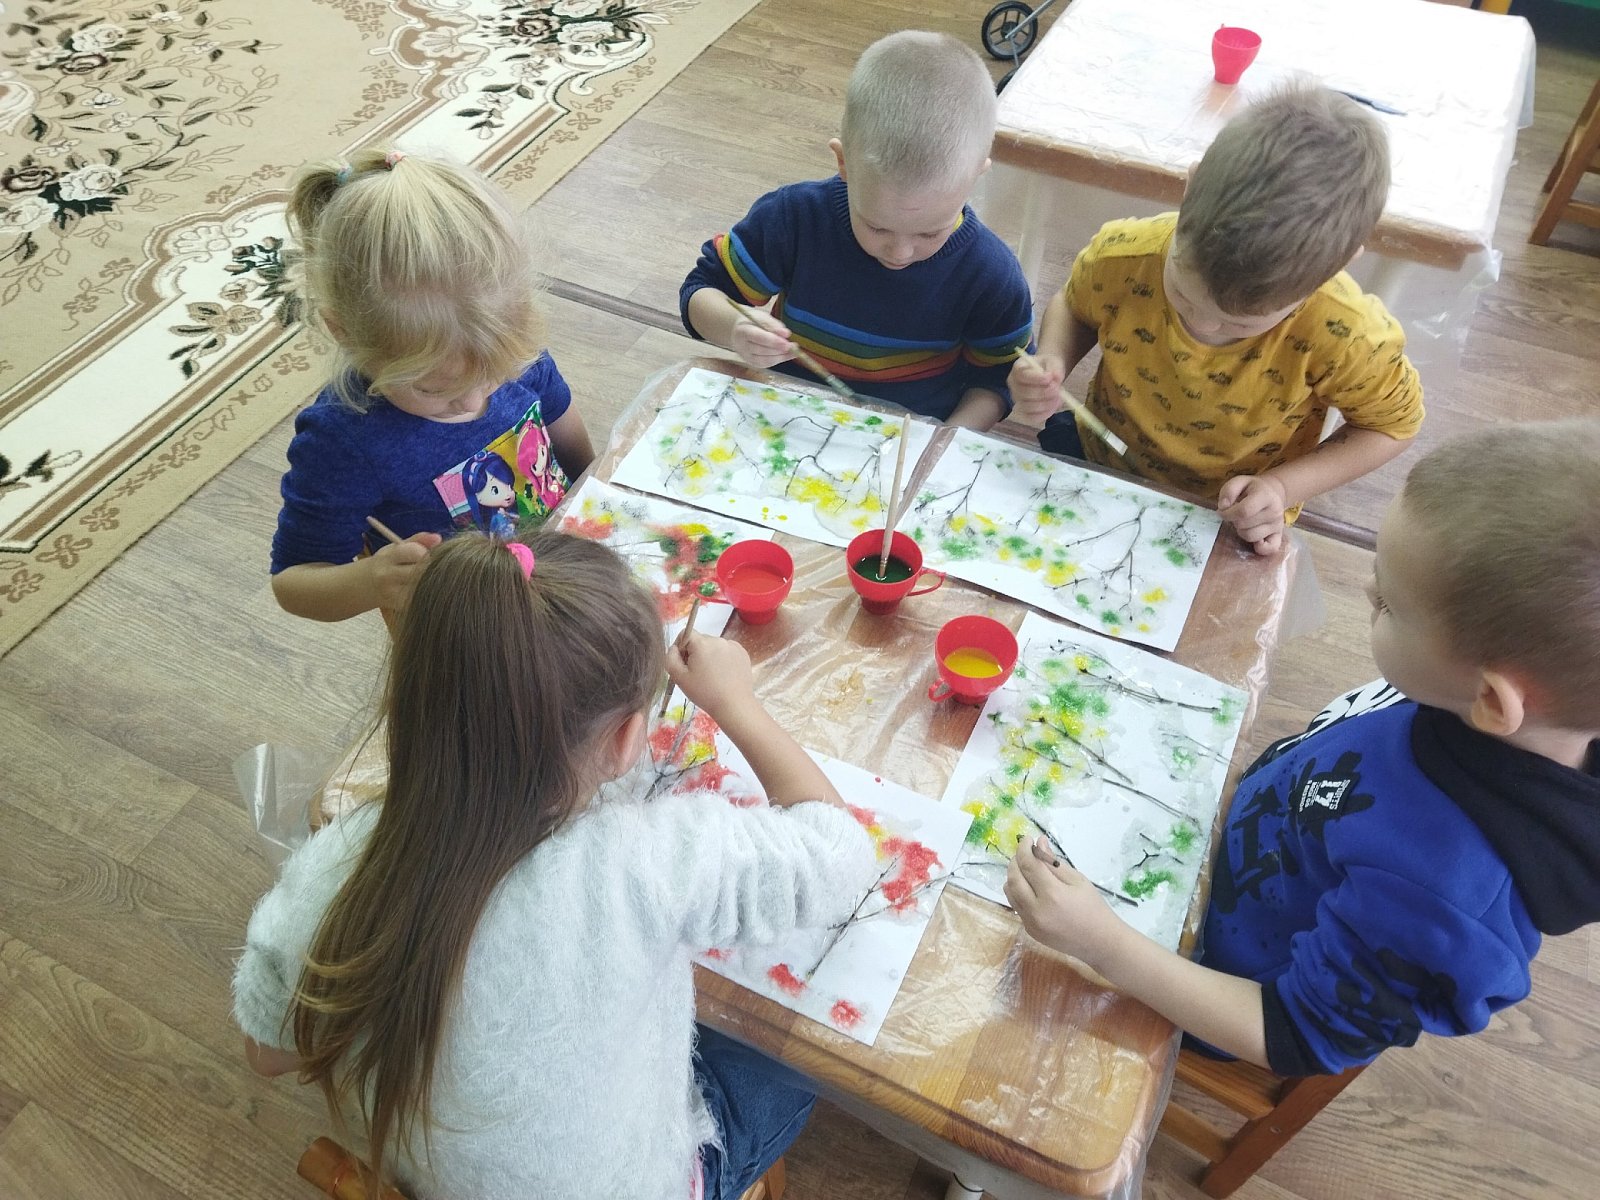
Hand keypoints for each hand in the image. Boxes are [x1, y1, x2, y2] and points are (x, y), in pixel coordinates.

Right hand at [366, 531, 440, 610]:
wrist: (363, 586)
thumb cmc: (386, 563)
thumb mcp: (396, 548)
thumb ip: (418, 540)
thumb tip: (438, 538)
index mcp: (388, 557)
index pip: (414, 551)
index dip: (426, 552)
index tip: (428, 554)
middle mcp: (388, 575)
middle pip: (421, 571)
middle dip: (432, 568)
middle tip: (435, 567)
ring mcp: (392, 593)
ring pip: (423, 586)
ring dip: (432, 581)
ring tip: (430, 577)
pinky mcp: (400, 606)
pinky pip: (421, 599)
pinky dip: (427, 593)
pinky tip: (424, 589)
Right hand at [666, 631, 754, 718]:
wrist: (734, 705)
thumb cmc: (704, 693)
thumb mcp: (679, 677)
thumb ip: (670, 658)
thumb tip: (674, 647)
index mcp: (702, 643)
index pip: (686, 634)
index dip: (681, 648)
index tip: (685, 664)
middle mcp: (718, 639)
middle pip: (700, 641)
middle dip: (696, 653)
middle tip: (699, 674)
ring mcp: (732, 645)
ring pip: (714, 646)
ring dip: (710, 656)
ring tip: (713, 676)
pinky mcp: (743, 653)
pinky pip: (726, 651)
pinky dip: (723, 659)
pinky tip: (724, 675)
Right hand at [729, 307, 796, 369]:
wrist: (738, 330)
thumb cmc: (752, 321)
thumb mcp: (762, 316)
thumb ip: (774, 325)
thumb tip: (786, 334)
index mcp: (742, 331)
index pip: (758, 337)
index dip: (773, 341)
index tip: (786, 342)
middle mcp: (742, 346)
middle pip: (761, 350)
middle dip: (779, 349)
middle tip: (793, 346)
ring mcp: (746, 357)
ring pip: (765, 360)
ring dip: (781, 356)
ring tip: (793, 350)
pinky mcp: (752, 363)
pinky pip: (767, 364)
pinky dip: (778, 359)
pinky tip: (787, 355)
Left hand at [1004, 836, 1125, 966]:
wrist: (1100, 943)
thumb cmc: (1094, 908)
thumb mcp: (1078, 880)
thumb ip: (1053, 863)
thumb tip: (1039, 843)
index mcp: (1053, 895)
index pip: (1029, 865)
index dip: (1024, 848)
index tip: (1027, 839)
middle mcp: (1037, 910)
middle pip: (1014, 878)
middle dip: (1015, 861)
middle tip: (1024, 852)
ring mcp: (1031, 923)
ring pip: (1010, 893)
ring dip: (1013, 876)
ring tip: (1025, 868)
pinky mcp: (1030, 931)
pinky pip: (1016, 906)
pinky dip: (1017, 891)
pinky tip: (1028, 886)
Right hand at [1007, 353, 1065, 425]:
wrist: (1048, 374)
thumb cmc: (1047, 366)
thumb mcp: (1053, 362)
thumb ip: (1055, 369)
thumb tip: (1056, 377)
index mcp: (1018, 368)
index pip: (1021, 375)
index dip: (1035, 378)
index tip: (1050, 377)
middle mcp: (1014, 384)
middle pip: (1023, 393)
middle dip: (1043, 393)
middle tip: (1057, 389)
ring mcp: (1017, 399)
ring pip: (1027, 407)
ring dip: (1045, 404)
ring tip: (1059, 397)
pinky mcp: (1024, 411)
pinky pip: (1032, 417)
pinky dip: (1045, 414)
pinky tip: (1055, 406)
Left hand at [1217, 474, 1288, 556]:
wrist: (1272, 492)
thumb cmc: (1252, 489)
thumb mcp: (1239, 481)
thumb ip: (1228, 491)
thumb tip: (1223, 507)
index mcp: (1265, 496)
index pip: (1244, 511)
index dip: (1228, 514)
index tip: (1223, 511)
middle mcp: (1274, 511)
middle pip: (1244, 525)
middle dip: (1234, 521)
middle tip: (1236, 514)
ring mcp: (1278, 525)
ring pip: (1250, 537)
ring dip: (1242, 531)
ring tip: (1245, 521)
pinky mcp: (1279, 535)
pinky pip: (1269, 549)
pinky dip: (1260, 548)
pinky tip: (1256, 539)